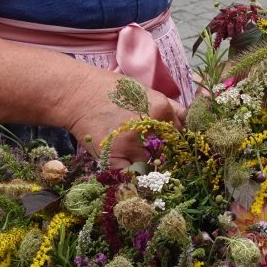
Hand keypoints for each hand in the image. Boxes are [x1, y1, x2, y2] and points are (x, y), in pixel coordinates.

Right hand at [64, 79, 183, 170]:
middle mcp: (150, 129)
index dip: (174, 140)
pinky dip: (130, 175)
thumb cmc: (113, 90)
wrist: (79, 94)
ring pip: (151, 165)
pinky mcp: (114, 158)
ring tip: (135, 158)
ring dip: (146, 164)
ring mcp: (131, 145)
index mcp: (161, 110)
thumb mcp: (145, 91)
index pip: (180, 134)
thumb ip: (169, 108)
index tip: (167, 143)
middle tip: (150, 152)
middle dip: (162, 153)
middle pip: (168, 151)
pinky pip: (130, 176)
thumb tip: (187, 124)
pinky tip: (125, 165)